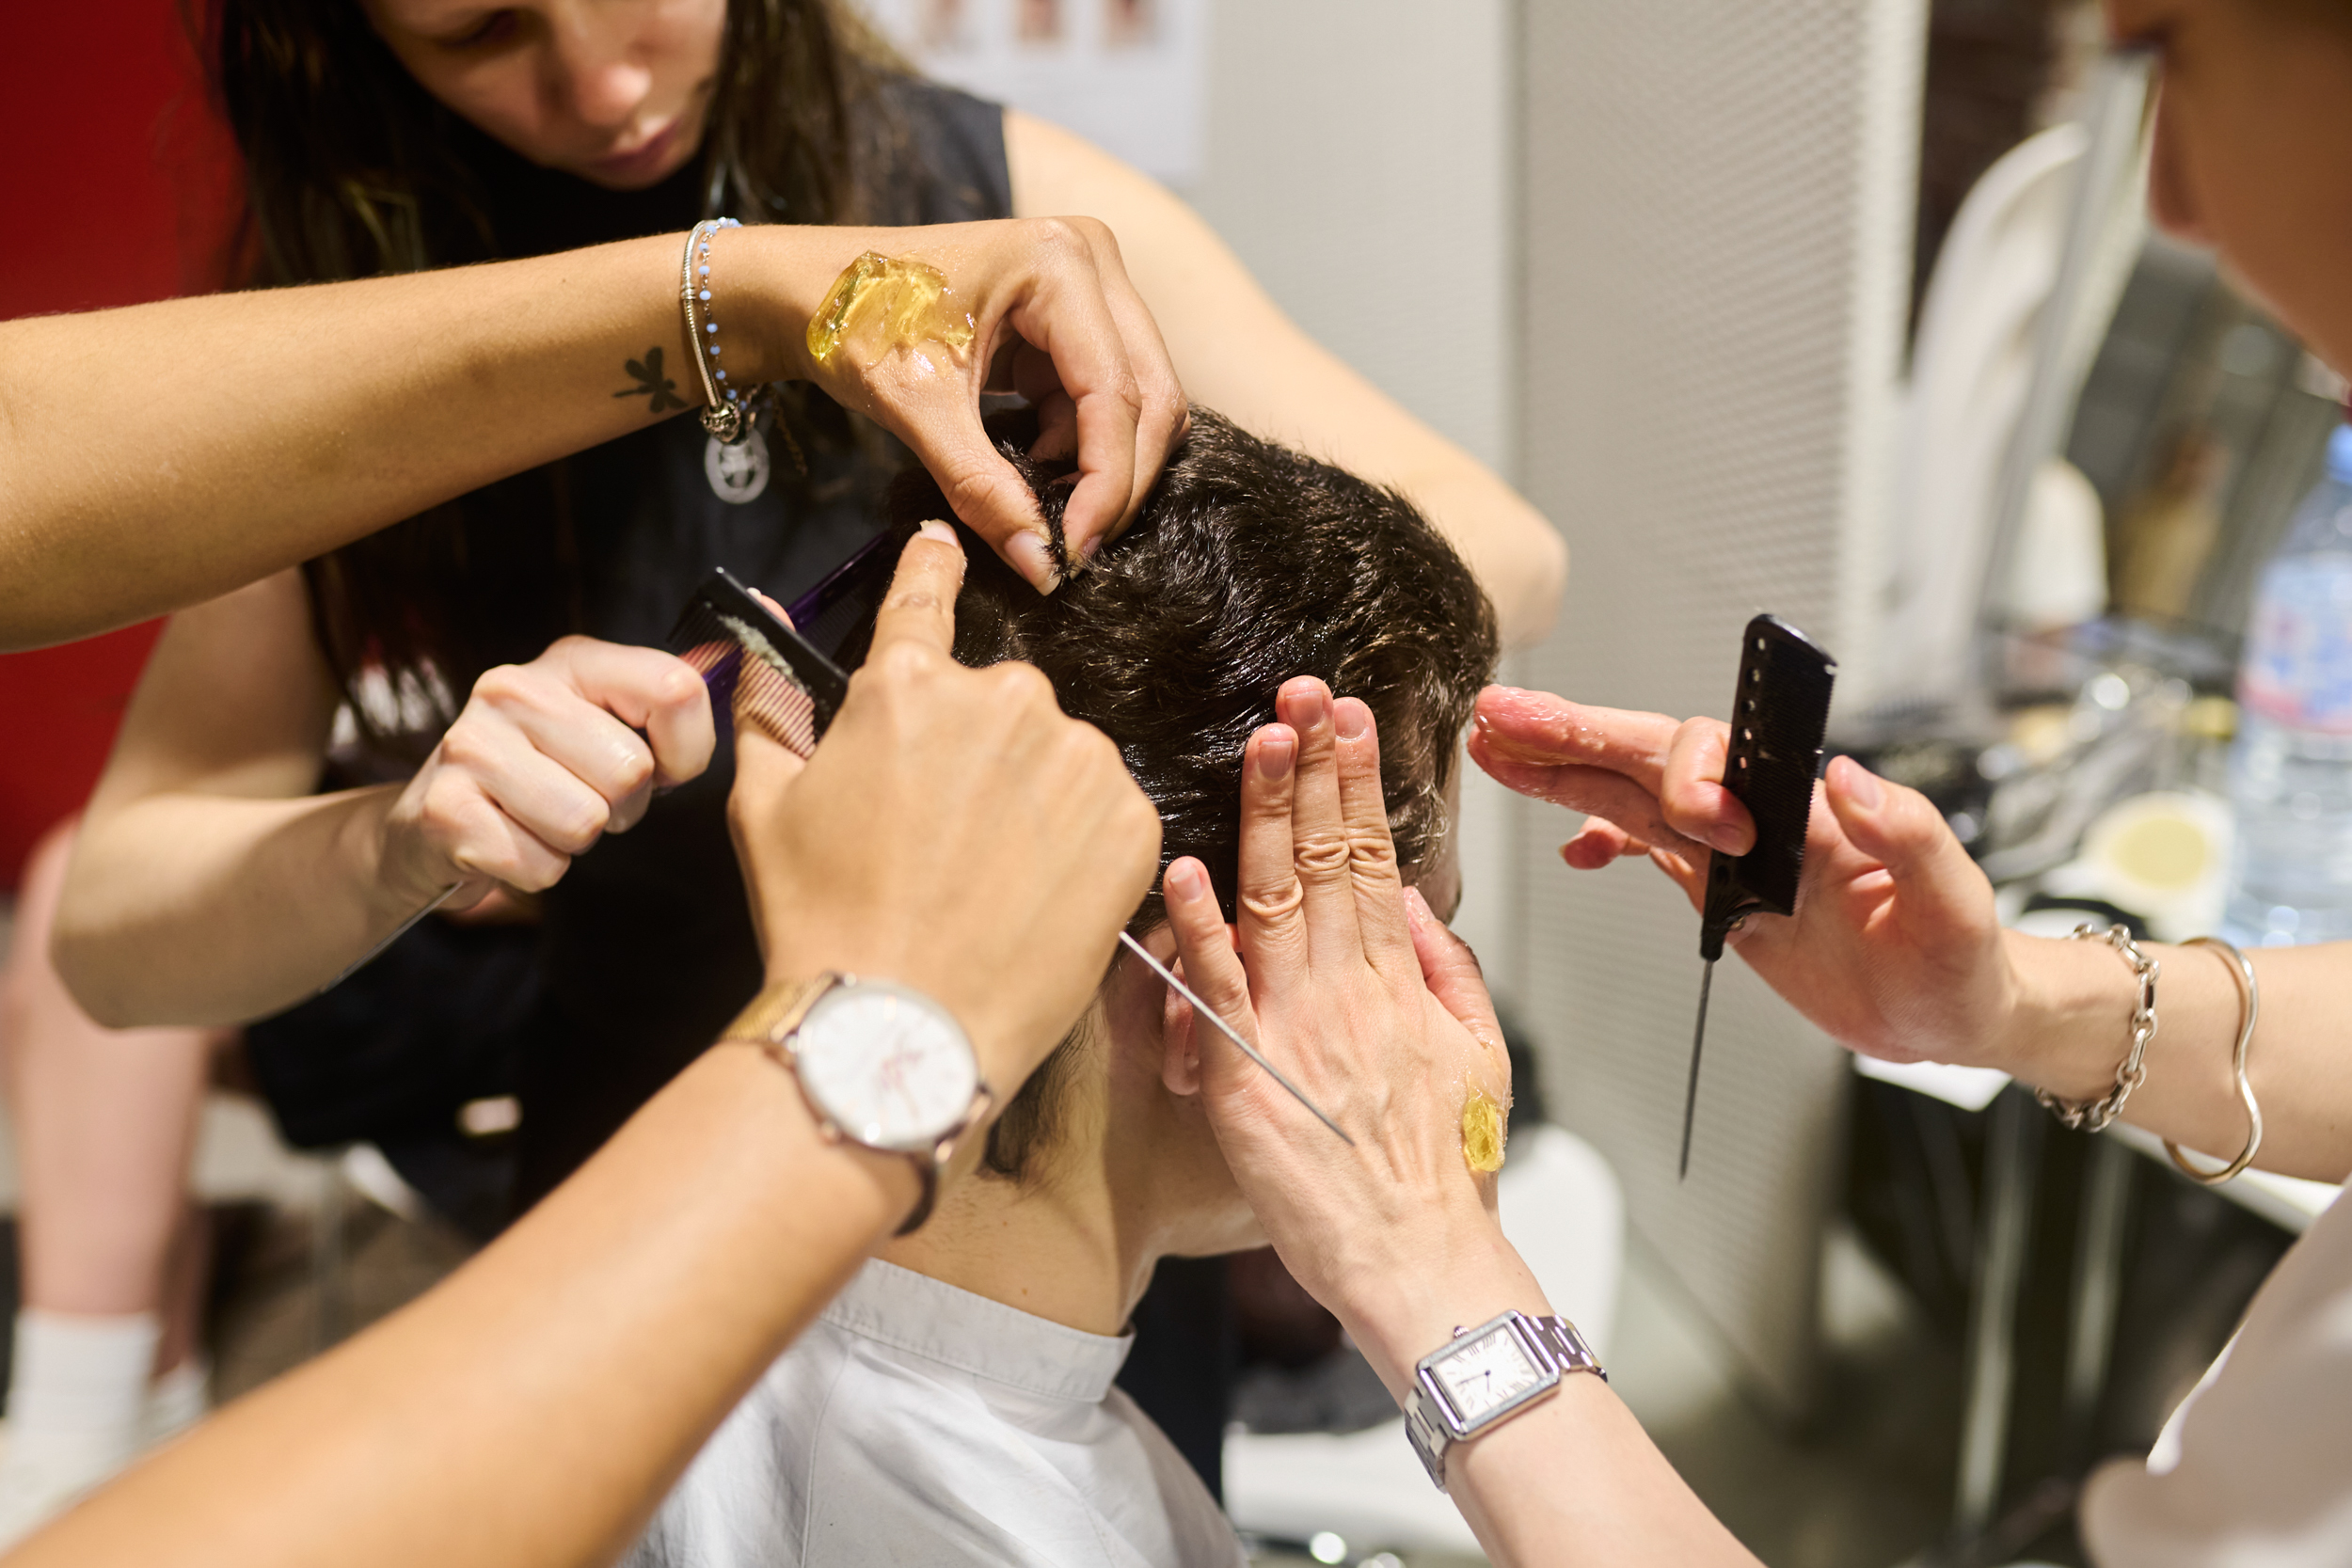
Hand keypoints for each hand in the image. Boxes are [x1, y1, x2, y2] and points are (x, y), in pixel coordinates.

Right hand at [381, 638, 713, 910]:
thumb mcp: (605, 722)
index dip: (688, 750)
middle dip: (622, 807)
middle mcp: (514, 688)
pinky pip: (541, 866)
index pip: (675, 690)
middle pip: (631, 773)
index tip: (664, 769)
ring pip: (585, 823)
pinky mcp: (445, 812)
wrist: (434, 824)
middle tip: (581, 797)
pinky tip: (508, 841)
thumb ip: (668, 701)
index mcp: (571, 661)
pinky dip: (536, 870)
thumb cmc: (545, 774)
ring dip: (575, 841)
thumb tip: (732, 660)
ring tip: (541, 818)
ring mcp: (471, 746)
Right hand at [726, 521, 1160, 1090]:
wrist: (908, 1029)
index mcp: (909, 684)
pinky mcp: (1131, 821)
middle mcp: (1006, 699)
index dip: (929, 568)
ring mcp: (1079, 759)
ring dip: (1031, 795)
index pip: (923, 598)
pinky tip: (1033, 897)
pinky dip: (1079, 843)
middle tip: (938, 834)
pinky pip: (1106, 810)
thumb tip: (760, 629)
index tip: (942, 541)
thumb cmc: (822, 921)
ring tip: (986, 879)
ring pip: (1056, 755)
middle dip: (974, 748)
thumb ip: (772, 702)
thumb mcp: (763, 806)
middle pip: (996, 699)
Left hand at [767, 218, 1188, 591]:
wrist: (807, 290)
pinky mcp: (1073, 317)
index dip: (1106, 483)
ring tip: (1041, 503)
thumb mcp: (918, 408)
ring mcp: (1088, 286)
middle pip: (1151, 396)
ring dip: (1101, 464)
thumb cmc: (851, 321)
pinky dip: (1079, 446)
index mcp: (1058, 262)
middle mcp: (1091, 260)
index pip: (1118, 394)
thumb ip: (985, 489)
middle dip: (1117, 480)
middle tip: (1072, 547)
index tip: (1073, 551)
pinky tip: (1034, 468)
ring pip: (1138, 400)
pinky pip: (1105, 396)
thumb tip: (1043, 565)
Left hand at [1162, 678, 1545, 1393]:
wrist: (1418, 1261)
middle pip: (1325, 856)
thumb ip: (1444, 968)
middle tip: (1301, 690)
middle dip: (1313, 766)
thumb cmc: (1442, 1174)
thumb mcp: (1479, 1055)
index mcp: (1399, 982)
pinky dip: (1199, 927)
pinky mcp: (1246, 1075)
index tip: (1347, 715)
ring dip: (1264, 813)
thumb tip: (1408, 896)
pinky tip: (1186, 866)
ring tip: (1262, 738)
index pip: (1373, 855)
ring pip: (1274, 898)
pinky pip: (1219, 989)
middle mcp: (1348, 990)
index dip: (1356, 780)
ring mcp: (1295, 1028)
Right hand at [1469, 684, 2014, 1066]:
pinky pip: (1646, 846)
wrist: (1948, 1010)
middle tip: (1504, 714)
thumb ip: (1910, 831)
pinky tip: (1570, 846)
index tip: (1704, 826)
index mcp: (1809, 809)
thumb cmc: (1963, 958)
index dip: (1690, 775)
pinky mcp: (1719, 888)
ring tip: (1494, 748)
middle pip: (1651, 757)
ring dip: (1562, 769)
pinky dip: (1601, 837)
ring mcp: (1732, 850)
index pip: (1725, 760)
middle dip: (1575, 734)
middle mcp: (1760, 816)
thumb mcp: (1955, 900)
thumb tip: (1847, 776)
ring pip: (1631, 793)